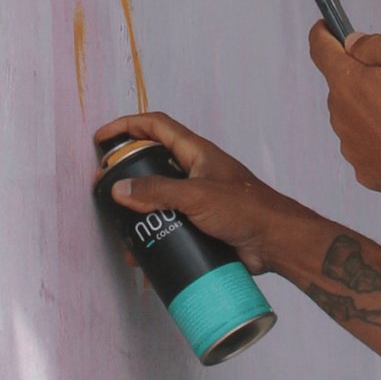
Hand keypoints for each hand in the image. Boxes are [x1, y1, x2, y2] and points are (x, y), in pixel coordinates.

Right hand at [92, 112, 311, 275]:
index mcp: (196, 153)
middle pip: (153, 162)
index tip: (102, 138)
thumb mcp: (197, 196)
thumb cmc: (248, 210)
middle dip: (127, 172)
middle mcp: (196, 172)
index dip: (127, 126)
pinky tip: (144, 252)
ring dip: (139, 210)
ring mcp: (199, 199)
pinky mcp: (203, 225)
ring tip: (120, 227)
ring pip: (160, 198)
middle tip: (104, 188)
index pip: (156, 127)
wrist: (278, 243)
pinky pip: (171, 224)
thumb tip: (120, 189)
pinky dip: (155, 234)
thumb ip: (158, 192)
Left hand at [307, 22, 380, 192]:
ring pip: (353, 114)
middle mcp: (338, 112)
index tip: (327, 26)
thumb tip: (352, 42)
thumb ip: (375, 46)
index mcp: (346, 82)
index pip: (320, 48)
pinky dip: (378, 136)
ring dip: (371, 108)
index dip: (323, 32)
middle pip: (342, 84)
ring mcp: (347, 142)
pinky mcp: (360, 165)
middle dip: (361, 77)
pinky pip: (365, 141)